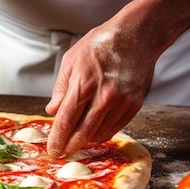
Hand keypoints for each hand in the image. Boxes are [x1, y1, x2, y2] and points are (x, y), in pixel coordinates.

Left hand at [44, 18, 157, 156]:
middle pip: (83, 133)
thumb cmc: (101, 44)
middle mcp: (104, 96)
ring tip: (77, 139)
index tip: (52, 150)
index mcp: (83, 84)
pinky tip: (93, 131)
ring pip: (99, 134)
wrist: (137, 36)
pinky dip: (102, 133)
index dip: (57, 139)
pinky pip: (115, 128)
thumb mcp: (71, 60)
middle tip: (62, 152)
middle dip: (70, 146)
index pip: (66, 121)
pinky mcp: (134, 105)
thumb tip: (53, 111)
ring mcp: (121, 103)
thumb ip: (61, 88)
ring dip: (86, 140)